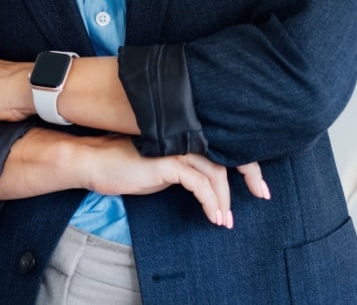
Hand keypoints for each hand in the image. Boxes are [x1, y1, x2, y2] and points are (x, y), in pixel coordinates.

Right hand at [73, 136, 270, 228]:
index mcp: (185, 137)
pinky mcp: (166, 162)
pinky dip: (210, 201)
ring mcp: (174, 148)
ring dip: (225, 199)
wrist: (94, 162)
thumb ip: (185, 168)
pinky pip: (199, 183)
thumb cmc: (125, 166)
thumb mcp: (162, 168)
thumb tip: (210, 183)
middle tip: (262, 194)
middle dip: (250, 175)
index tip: (259, 184)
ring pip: (215, 172)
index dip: (246, 162)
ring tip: (225, 220)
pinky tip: (212, 215)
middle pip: (228, 154)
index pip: (223, 145)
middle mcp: (183, 138)